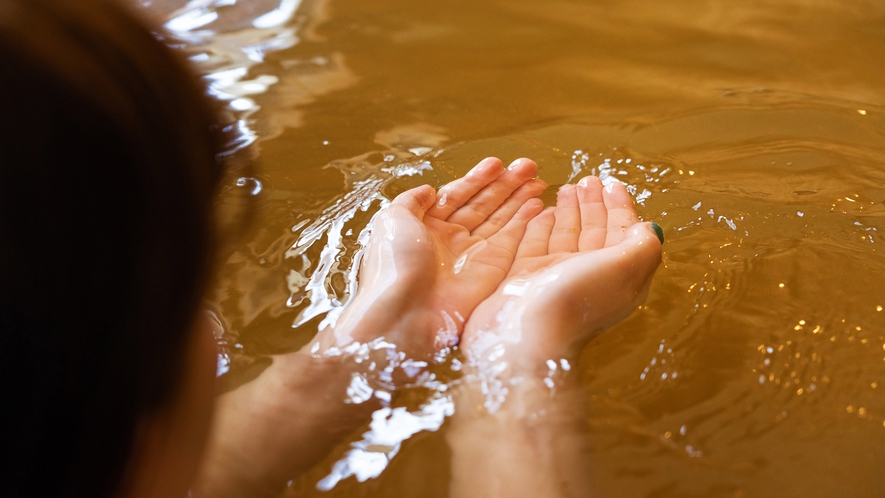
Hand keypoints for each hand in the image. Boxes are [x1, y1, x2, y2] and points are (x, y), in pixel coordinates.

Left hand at [313, 157, 546, 356]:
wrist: (406, 314)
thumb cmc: (395, 264)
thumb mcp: (392, 220)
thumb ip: (411, 201)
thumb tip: (428, 189)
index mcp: (426, 227)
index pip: (457, 196)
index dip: (477, 179)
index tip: (497, 163)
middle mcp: (452, 239)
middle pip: (484, 205)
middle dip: (506, 185)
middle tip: (529, 165)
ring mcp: (473, 255)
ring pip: (501, 219)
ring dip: (519, 198)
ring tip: (538, 178)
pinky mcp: (492, 270)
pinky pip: (512, 239)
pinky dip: (525, 221)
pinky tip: (538, 203)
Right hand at [461, 176, 662, 368]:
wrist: (524, 335)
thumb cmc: (578, 299)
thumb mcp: (626, 268)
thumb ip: (644, 245)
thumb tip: (648, 228)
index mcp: (616, 276)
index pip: (622, 235)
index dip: (621, 208)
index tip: (613, 184)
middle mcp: (587, 277)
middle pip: (594, 233)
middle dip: (594, 205)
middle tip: (588, 180)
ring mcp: (554, 278)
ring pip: (564, 236)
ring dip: (568, 211)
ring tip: (567, 187)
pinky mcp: (524, 278)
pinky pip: (534, 244)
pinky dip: (540, 226)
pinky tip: (541, 210)